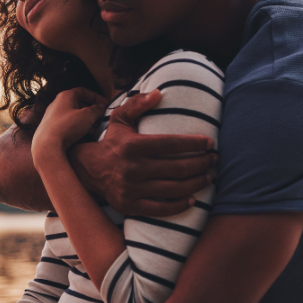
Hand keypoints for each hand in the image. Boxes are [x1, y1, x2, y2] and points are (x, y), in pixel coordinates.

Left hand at [31, 88, 106, 162]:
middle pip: (78, 103)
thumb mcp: (87, 116)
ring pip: (73, 115)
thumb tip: (100, 107)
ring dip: (85, 120)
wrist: (47, 146)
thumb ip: (96, 109)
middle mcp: (57, 104)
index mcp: (65, 96)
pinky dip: (77, 128)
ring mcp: (52, 117)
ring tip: (95, 128)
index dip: (96, 97)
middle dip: (91, 110)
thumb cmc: (66, 127)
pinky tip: (84, 136)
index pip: (83, 91)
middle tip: (100, 116)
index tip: (105, 104)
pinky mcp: (51, 128)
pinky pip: (67, 125)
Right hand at [72, 90, 216, 216]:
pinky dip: (180, 205)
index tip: (210, 143)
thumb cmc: (112, 143)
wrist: (88, 170)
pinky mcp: (131, 206)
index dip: (193, 143)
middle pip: (177, 168)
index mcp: (133, 146)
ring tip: (208, 177)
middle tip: (214, 160)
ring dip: (196, 183)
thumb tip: (159, 93)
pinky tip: (193, 198)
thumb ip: (138, 104)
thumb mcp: (120, 119)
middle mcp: (132, 168)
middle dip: (201, 164)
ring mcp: (131, 189)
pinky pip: (161, 209)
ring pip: (173, 189)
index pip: (171, 144)